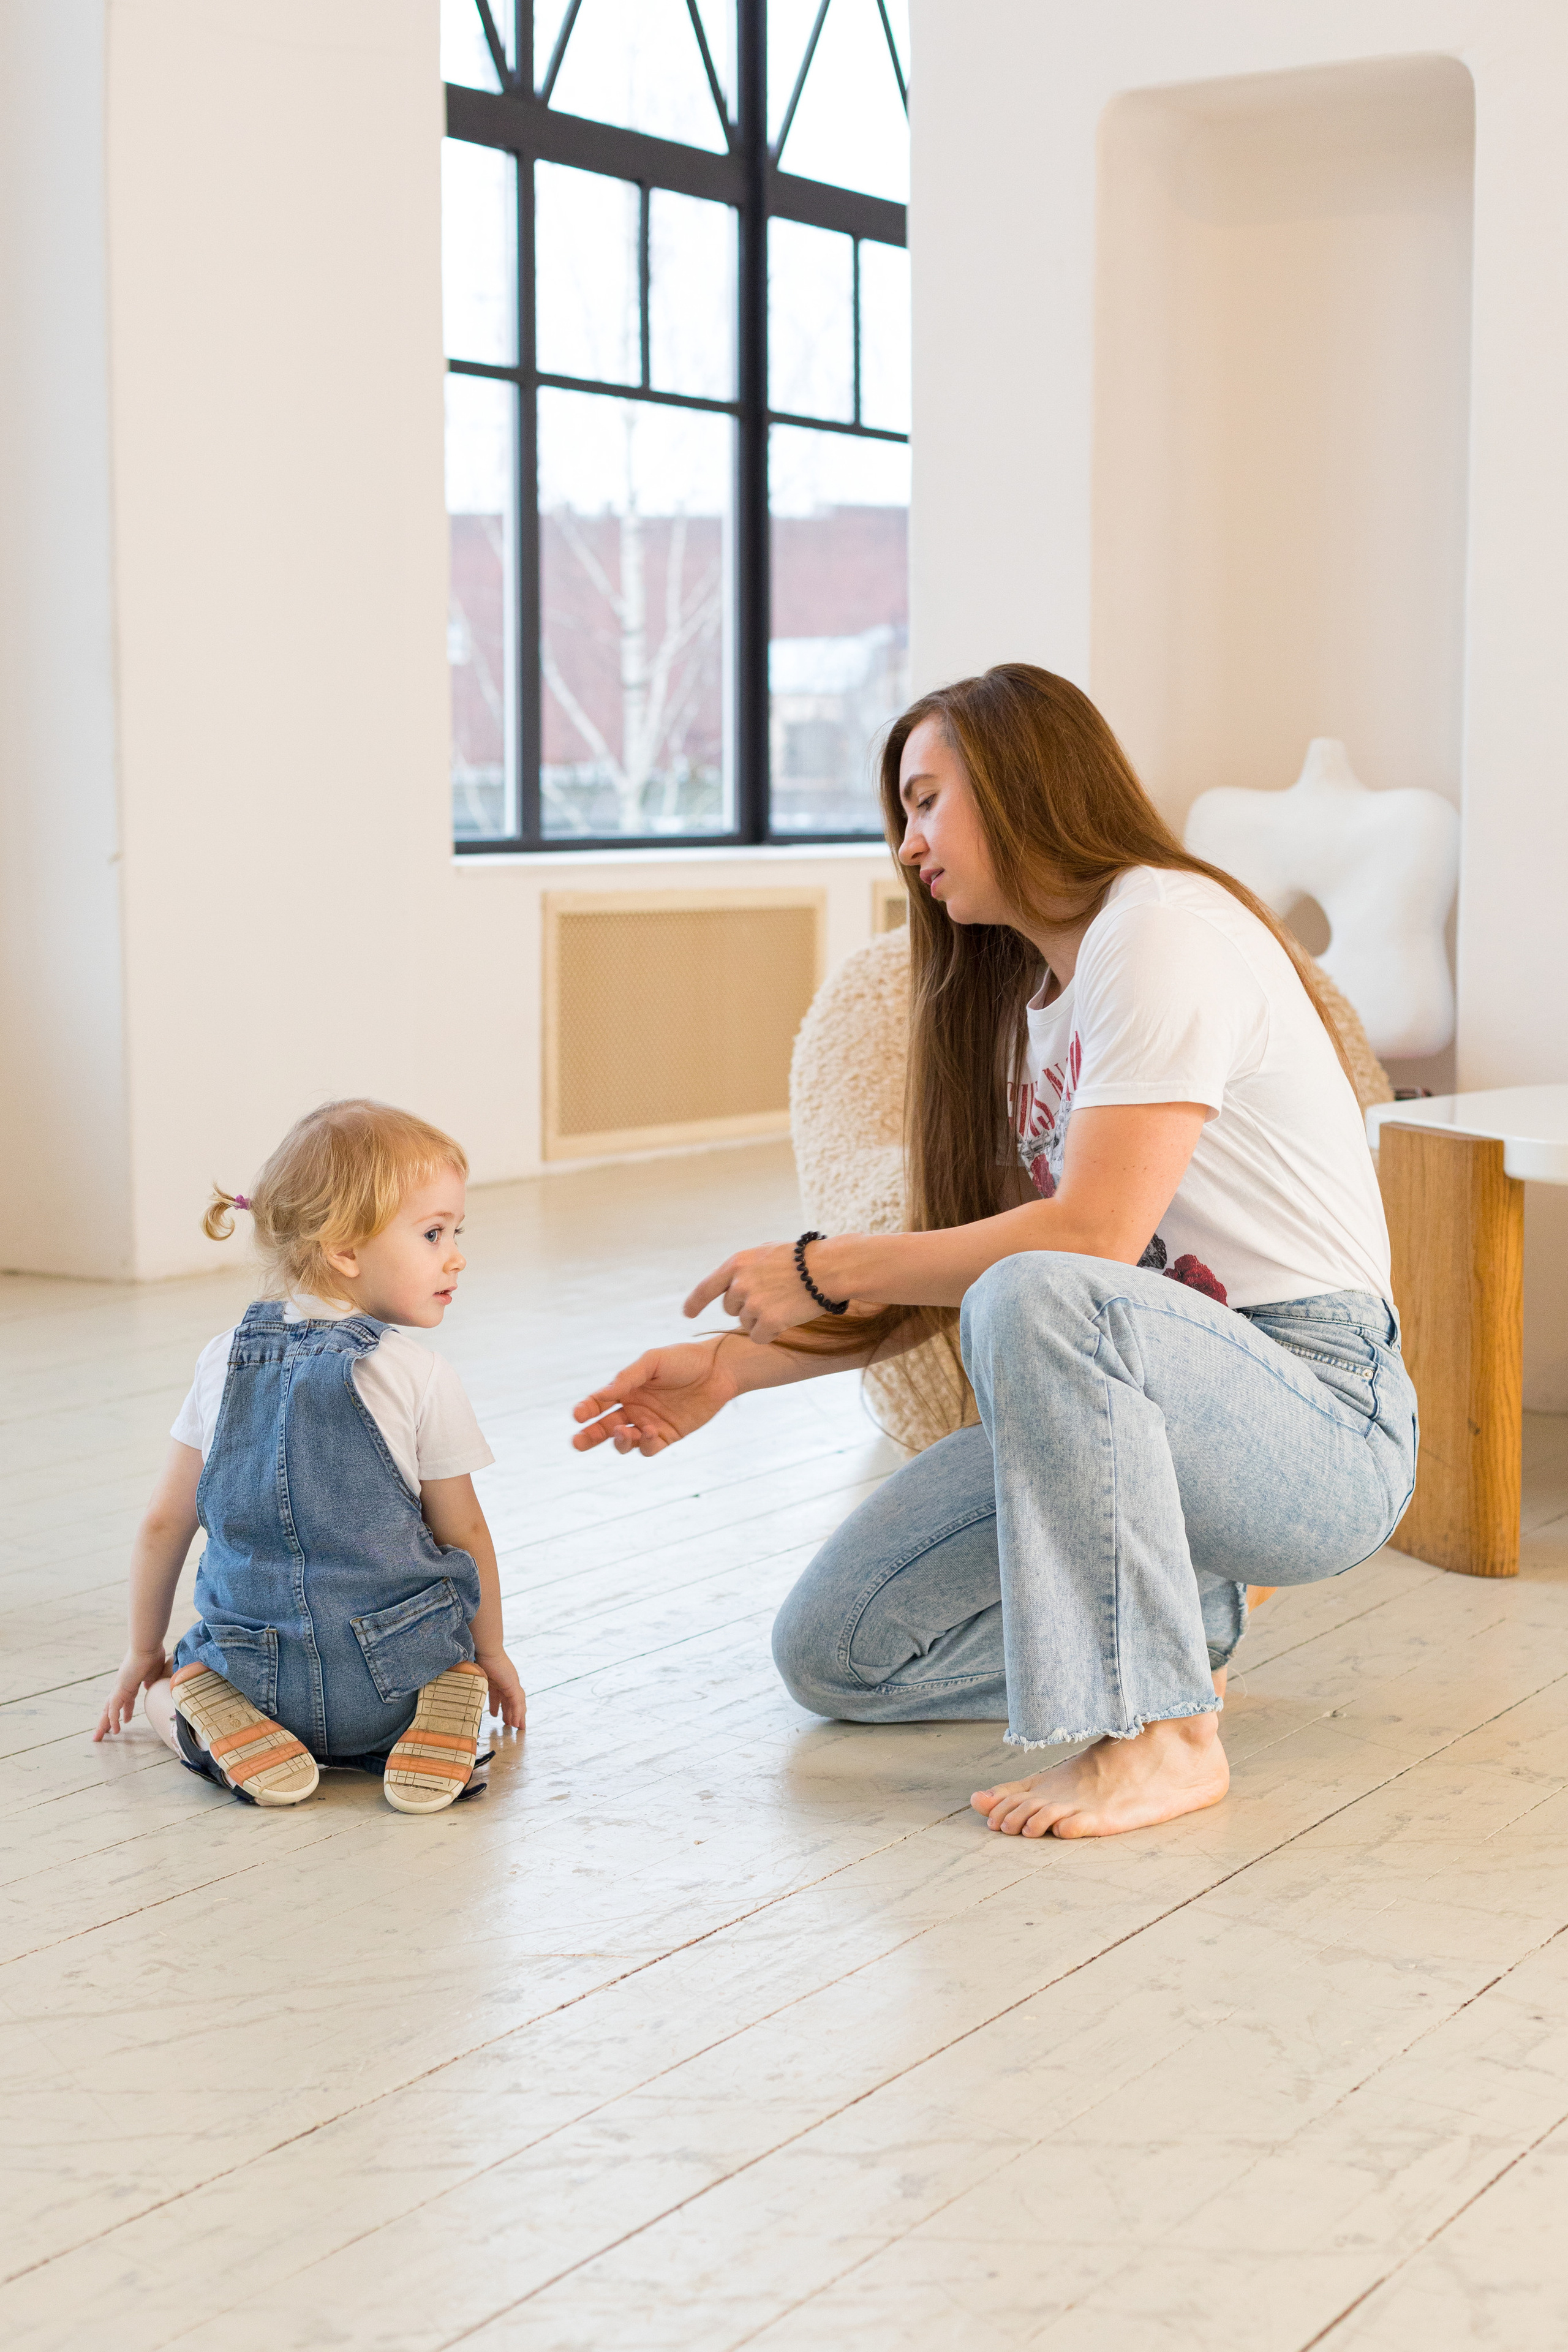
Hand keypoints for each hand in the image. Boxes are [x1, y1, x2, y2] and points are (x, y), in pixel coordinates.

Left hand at [94, 1646, 171, 1740]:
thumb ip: (150, 1681)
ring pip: (108, 1710)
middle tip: (102, 1734)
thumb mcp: (153, 1673)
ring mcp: (119, 1688)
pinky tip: (115, 1730)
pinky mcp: (120, 1690)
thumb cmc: (152, 1656)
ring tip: (99, 1737)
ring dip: (104, 1724)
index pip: (124, 1701)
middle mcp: (121, 1687)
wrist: (146, 1646)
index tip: (126, 1721)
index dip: (124, 1712)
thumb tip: (148, 1688)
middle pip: (110, 1708)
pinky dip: (113, 1720)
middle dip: (106, 1721)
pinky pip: (114, 1709)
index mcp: (129, 1683)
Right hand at [474, 1647, 525, 1730]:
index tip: (499, 1716)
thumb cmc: (478, 1658)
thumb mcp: (478, 1677)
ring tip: (514, 1726)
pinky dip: (517, 1713)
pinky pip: (517, 1703)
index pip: (503, 1696)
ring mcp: (512, 1683)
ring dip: (516, 1716)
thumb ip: (476, 1686)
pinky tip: (515, 1722)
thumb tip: (463, 1690)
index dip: (503, 1707)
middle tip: (512, 1725)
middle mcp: (508, 1682)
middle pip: (513, 1701)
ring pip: (517, 1703)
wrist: (485, 1650)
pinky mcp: (513, 1686)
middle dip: (512, 1713)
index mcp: (499, 1679)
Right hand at [571, 1336, 741, 1457]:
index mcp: (626, 1388)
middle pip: (605, 1428)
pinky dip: (644, 1444)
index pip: (599, 1402)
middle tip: (577, 1442)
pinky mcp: (668, 1436)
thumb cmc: (684, 1360)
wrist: (719, 1370)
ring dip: (618, 1441)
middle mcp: (635, 1408)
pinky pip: (649, 1447)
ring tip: (621, 1432)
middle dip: (589, 1436)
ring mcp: (650, 1424)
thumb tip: (604, 1394)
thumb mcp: (652, 1362)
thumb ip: (628, 1377)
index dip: (586, 1409)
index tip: (577, 1415)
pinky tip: (648, 1431)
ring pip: (625, 1441)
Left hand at [683, 1242, 825, 1344]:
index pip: (706, 1288)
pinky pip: (758, 1337)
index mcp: (737, 1263)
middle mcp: (740, 1284)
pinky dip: (771, 1333)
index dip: (695, 1303)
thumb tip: (731, 1285)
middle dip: (746, 1308)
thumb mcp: (765, 1253)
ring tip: (785, 1302)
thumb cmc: (802, 1259)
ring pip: (746, 1324)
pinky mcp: (768, 1322)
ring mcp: (753, 1303)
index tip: (688, 1313)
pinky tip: (788, 1317)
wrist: (829, 1268)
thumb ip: (745, 1269)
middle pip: (730, 1309)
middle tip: (773, 1297)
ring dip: (762, 1320)